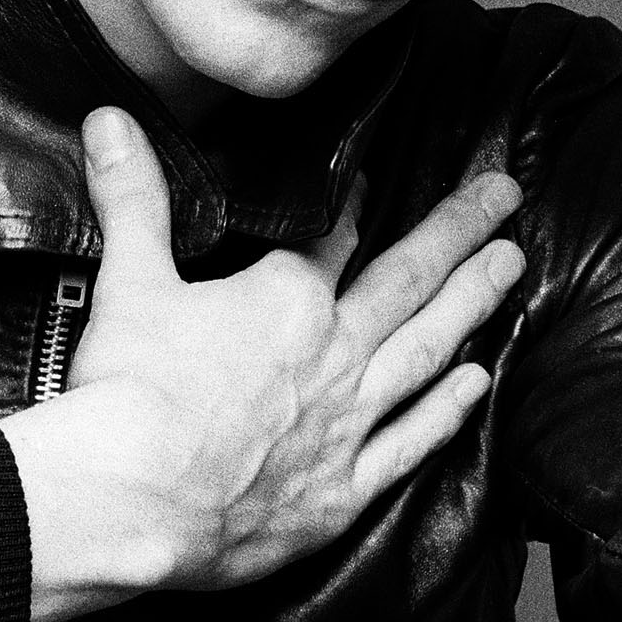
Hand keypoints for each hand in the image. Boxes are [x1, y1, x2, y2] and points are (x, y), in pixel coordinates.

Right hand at [0, 107, 525, 621]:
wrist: (128, 503)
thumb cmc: (127, 391)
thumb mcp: (129, 280)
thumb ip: (133, 197)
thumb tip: (109, 118)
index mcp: (287, 298)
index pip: (335, 236)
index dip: (359, 202)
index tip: (382, 177)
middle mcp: (334, 353)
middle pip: (410, 280)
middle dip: (461, 231)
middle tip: (506, 196)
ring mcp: (347, 423)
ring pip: (428, 351)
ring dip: (474, 304)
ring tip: (513, 267)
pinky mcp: (343, 491)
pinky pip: (411, 443)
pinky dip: (447, 410)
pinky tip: (478, 383)